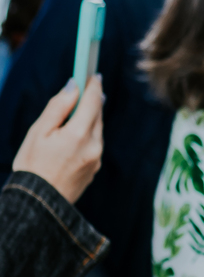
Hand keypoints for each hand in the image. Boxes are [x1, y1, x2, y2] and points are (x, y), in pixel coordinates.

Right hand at [13, 78, 102, 204]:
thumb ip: (58, 107)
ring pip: (97, 129)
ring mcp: (97, 159)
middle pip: (97, 115)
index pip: (93, 102)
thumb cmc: (33, 165)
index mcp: (79, 135)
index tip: (93, 73)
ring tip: (79, 107)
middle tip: (88, 84)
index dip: (93, 85)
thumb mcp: (39, 131)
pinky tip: (76, 131)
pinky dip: (88, 133)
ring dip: (90, 117)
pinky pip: (95, 143)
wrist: (40, 203)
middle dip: (92, 100)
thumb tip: (73, 87)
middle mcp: (94, 146)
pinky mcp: (95, 168)